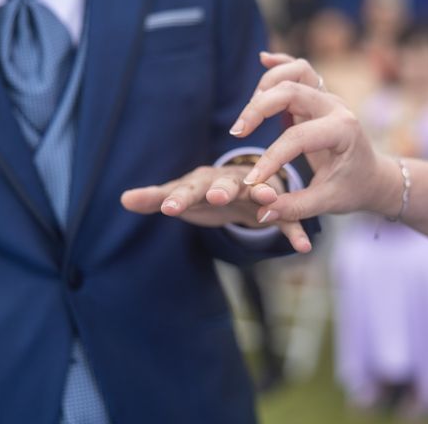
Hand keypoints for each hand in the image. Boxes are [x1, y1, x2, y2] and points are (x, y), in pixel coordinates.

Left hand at [121, 165, 311, 252]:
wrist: (240, 187)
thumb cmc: (205, 193)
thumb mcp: (181, 195)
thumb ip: (156, 198)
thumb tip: (123, 199)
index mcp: (205, 180)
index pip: (189, 187)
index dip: (179, 198)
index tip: (168, 210)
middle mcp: (231, 181)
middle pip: (226, 184)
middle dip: (222, 190)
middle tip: (217, 197)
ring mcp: (254, 193)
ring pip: (261, 193)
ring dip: (264, 196)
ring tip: (268, 201)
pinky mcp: (273, 209)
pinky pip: (286, 220)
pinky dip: (295, 230)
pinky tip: (304, 247)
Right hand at [230, 52, 402, 225]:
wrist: (373, 176)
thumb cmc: (352, 188)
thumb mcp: (328, 202)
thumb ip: (295, 206)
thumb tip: (262, 211)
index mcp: (343, 131)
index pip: (298, 138)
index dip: (270, 159)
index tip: (252, 181)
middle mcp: (336, 107)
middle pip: (292, 90)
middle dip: (259, 109)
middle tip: (237, 133)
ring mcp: (328, 97)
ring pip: (296, 71)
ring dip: (267, 85)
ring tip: (248, 114)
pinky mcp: (318, 96)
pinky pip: (300, 69)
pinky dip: (281, 63)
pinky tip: (263, 60)